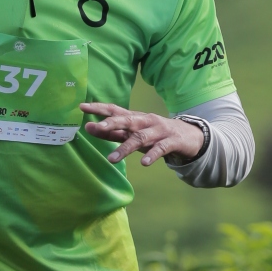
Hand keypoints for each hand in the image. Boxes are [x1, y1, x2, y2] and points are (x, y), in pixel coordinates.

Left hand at [79, 104, 204, 167]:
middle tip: (97, 127)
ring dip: (125, 148)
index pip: (114, 110)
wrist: (189, 136)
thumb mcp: (133, 133)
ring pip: (140, 137)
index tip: (82, 107)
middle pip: (127, 120)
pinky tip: (144, 163)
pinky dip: (152, 155)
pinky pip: (160, 149)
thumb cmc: (154, 134)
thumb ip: (111, 132)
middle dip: (112, 122)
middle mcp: (145, 121)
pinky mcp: (171, 142)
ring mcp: (159, 131)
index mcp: (135, 118)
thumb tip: (88, 128)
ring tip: (112, 158)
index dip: (98, 108)